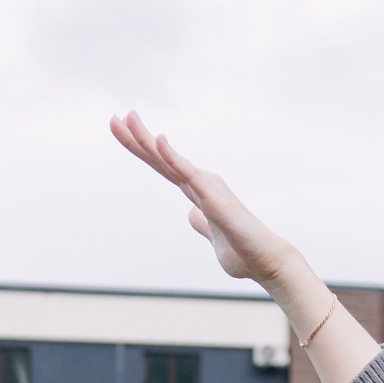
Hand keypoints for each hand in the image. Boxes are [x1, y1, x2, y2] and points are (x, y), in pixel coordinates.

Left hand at [110, 111, 304, 290]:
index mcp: (199, 193)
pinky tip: (157, 141)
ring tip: (127, 118)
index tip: (121, 130)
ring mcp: (208, 189)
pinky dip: (173, 157)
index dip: (142, 150)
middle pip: (162, 158)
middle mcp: (202, 185)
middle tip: (114, 118)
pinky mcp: (215, 200)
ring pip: (171, 161)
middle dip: (137, 137)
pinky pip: (189, 175)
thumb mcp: (213, 237)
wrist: (269, 264)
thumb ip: (202, 224)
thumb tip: (192, 214)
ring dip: (147, 140)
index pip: (164, 167)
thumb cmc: (243, 253)